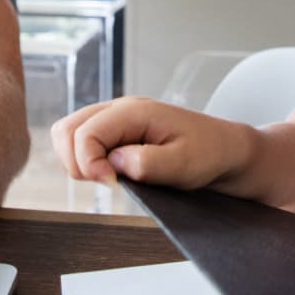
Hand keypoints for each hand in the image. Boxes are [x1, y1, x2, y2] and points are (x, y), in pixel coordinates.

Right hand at [51, 96, 248, 189]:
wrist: (227, 150)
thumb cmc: (210, 154)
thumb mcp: (185, 165)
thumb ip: (148, 163)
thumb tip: (113, 164)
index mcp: (134, 111)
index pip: (85, 133)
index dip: (89, 164)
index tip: (113, 186)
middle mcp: (120, 108)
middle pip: (67, 128)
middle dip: (76, 161)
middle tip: (106, 182)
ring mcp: (117, 117)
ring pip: (70, 132)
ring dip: (78, 159)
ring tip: (108, 177)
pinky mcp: (117, 130)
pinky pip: (84, 139)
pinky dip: (86, 158)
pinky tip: (111, 172)